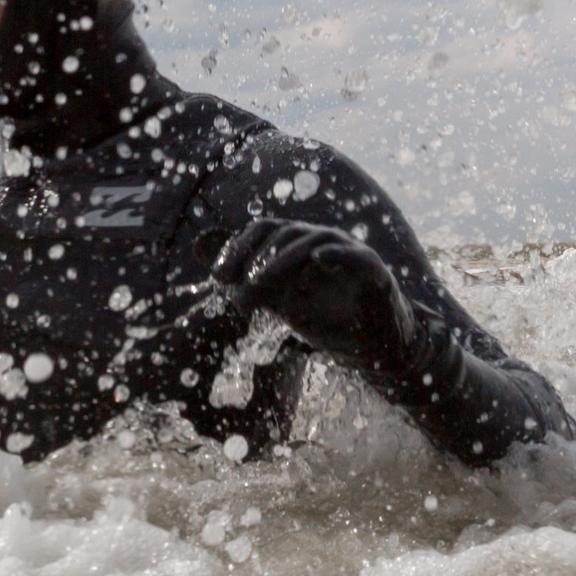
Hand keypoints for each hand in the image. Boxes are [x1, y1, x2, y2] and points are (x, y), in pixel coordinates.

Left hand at [211, 219, 415, 366]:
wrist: (371, 344)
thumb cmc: (324, 316)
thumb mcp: (276, 300)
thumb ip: (245, 278)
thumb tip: (202, 254)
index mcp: (296, 244)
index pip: (263, 231)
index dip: (238, 248)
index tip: (218, 276)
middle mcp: (320, 239)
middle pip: (284, 234)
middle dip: (257, 259)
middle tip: (240, 287)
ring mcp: (347, 250)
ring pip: (312, 241)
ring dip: (282, 260)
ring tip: (260, 281)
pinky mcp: (373, 269)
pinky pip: (354, 255)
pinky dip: (336, 254)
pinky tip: (317, 261)